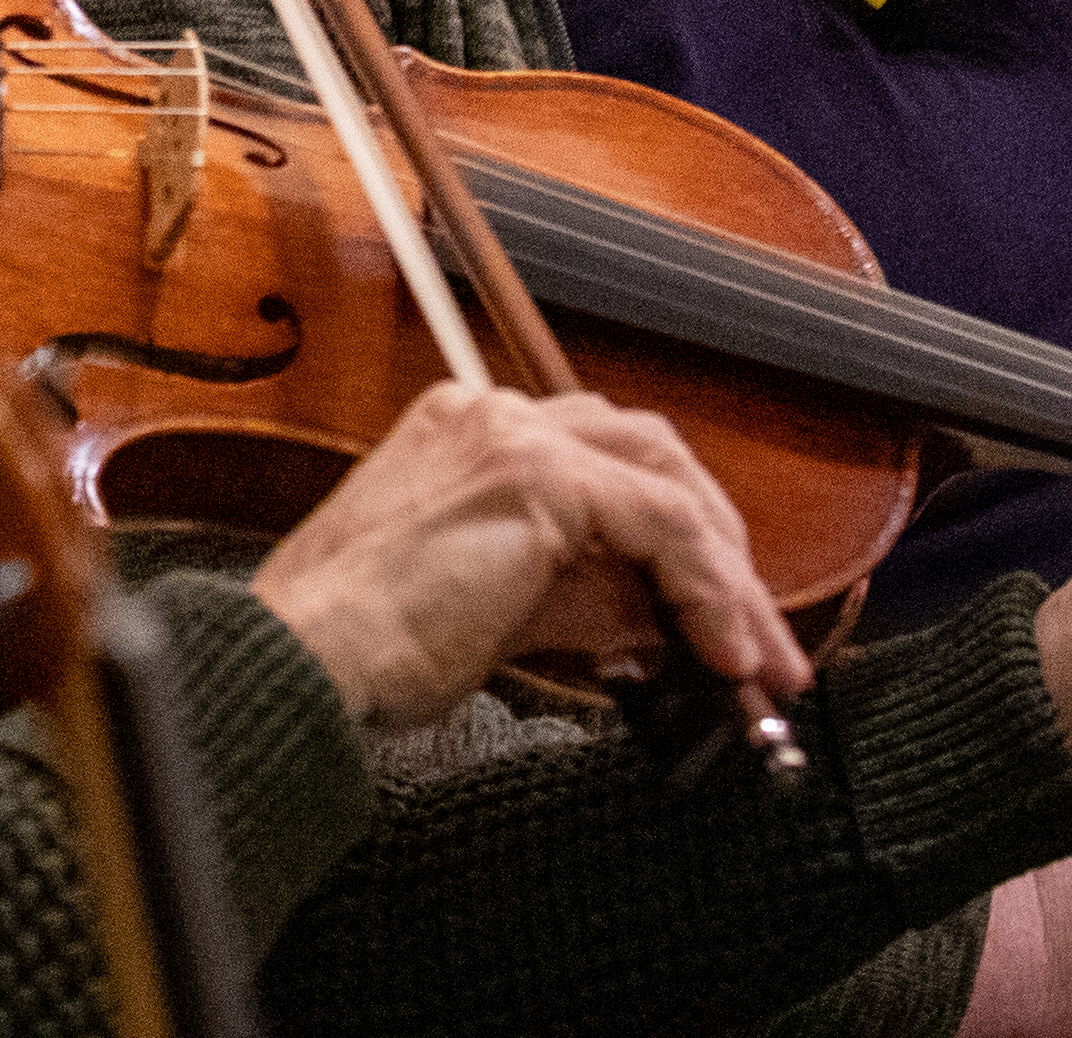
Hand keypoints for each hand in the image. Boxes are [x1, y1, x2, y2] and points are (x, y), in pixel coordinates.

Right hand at [240, 379, 807, 738]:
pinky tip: (721, 648)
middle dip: (718, 552)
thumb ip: (585, 598)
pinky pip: (662, 522)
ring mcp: (514, 434)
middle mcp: (491, 415)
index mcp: (468, 434)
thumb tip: (667, 622)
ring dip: (726, 572)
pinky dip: (707, 586)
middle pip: (650, 456)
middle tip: (757, 643)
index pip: (606, 465)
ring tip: (756, 657)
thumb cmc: (374, 645)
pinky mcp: (538, 475)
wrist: (313, 652)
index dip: (676, 543)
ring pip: (666, 480)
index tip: (716, 624)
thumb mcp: (502, 613)